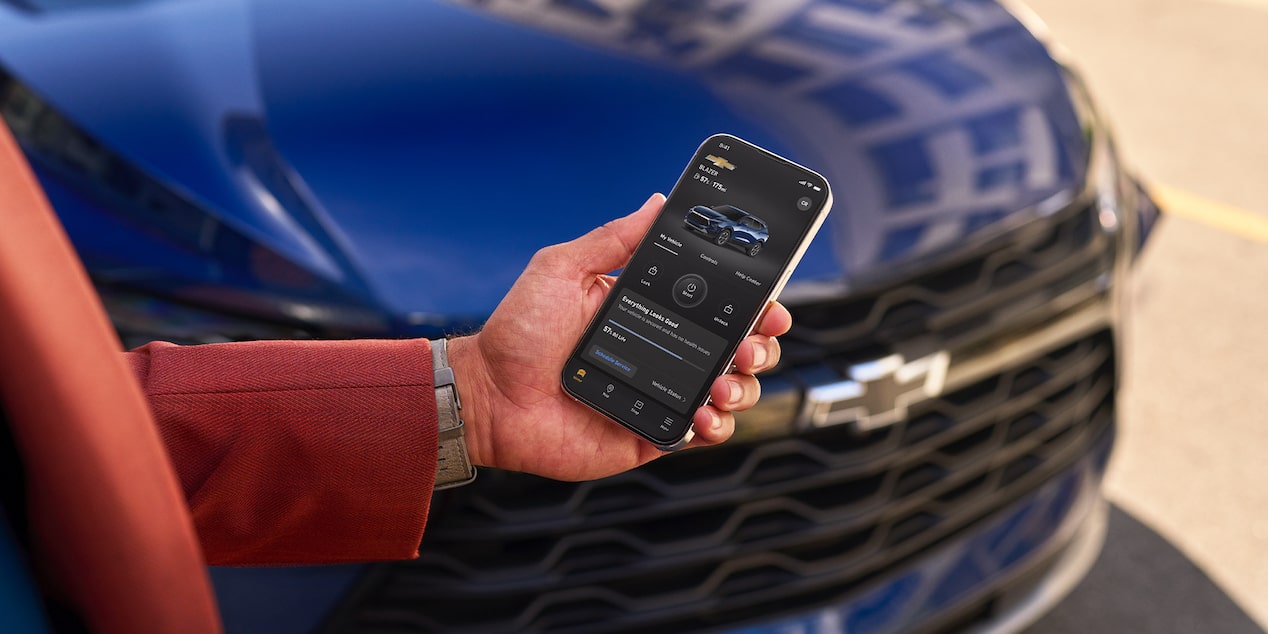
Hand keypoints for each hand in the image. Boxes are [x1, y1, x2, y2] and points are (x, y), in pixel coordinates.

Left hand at [447, 194, 791, 481]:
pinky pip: (702, 434)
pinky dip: (716, 426)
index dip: (753, 303)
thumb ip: (612, 239)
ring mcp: (663, 394)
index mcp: (651, 311)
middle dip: (760, 344)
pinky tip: (704, 414)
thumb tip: (656, 202)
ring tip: (723, 381)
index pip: (718, 304)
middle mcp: (665, 352)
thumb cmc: (519, 332)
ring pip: (731, 391)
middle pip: (739, 347)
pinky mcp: (653, 433)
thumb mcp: (563, 269)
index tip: (770, 302)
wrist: (488, 396)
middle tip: (751, 342)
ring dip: (743, 384)